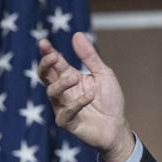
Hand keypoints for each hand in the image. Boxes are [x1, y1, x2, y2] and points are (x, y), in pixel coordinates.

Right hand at [38, 32, 133, 161]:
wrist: (117, 126)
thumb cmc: (109, 100)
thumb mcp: (103, 74)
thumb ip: (89, 57)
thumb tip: (76, 34)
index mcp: (69, 78)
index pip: (54, 64)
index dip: (48, 53)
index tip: (44, 42)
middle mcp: (63, 92)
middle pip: (45, 76)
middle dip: (46, 65)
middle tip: (53, 57)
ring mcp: (63, 107)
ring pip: (52, 93)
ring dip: (61, 83)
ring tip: (75, 77)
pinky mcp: (68, 123)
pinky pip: (65, 112)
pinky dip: (77, 103)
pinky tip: (90, 96)